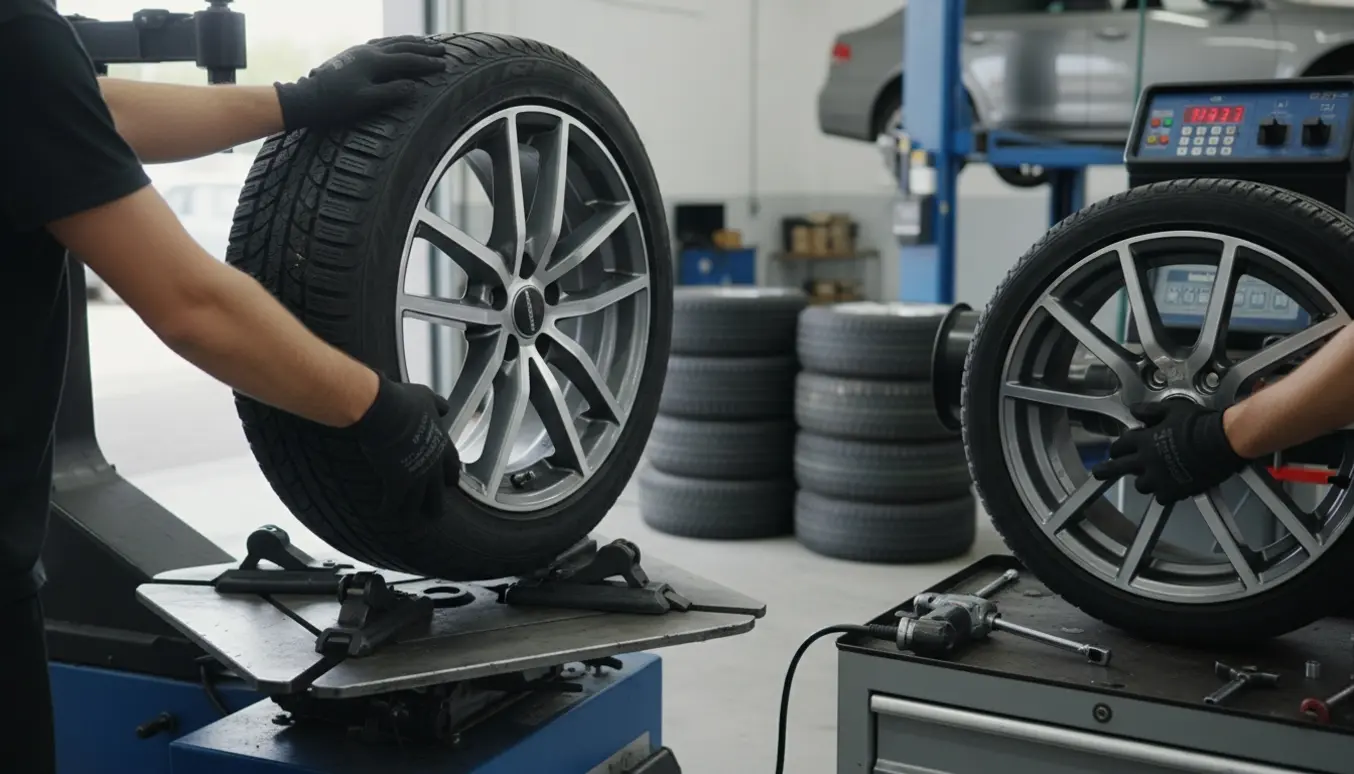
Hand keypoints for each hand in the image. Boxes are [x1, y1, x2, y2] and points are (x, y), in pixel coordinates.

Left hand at [274, 36, 445, 131]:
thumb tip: (414, 86)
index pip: (408, 61)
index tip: (445, 65)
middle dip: (424, 48)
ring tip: (424, 43)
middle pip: (402, 46)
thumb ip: (391, 93)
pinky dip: (392, 43)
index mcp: (375, 63)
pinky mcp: (351, 55)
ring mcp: (359, 52)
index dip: (428, 64)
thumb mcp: (366, 102)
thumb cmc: (336, 104)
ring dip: (409, 42)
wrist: (307, 98)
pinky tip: (392, 45)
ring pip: (390, 42)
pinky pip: (378, 44)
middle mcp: (368, 52)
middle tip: (442, 50)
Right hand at [351, 373, 459, 519]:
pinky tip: (382, 512)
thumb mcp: (426, 397)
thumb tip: (445, 407)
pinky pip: (393, 504)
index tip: (451, 483)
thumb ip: (437, 404)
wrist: (385, 412)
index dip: (452, 476)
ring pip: (418, 504)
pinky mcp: (397, 484)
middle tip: (435, 513)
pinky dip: (387, 509)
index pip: (453, 466)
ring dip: (412, 513)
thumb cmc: (404, 401)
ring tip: (408, 520)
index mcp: (442, 445)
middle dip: (436, 504)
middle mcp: (433, 465)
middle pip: (439, 492)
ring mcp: (416, 477)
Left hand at [1090, 400, 1248, 503]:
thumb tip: (1134, 410)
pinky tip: (1169, 488)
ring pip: (1140, 485)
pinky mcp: (1175, 491)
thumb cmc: (1199, 423)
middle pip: (1118, 467)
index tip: (1117, 450)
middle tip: (1098, 472)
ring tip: (1150, 477)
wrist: (1222, 441)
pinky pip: (1162, 497)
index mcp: (1144, 440)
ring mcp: (1159, 478)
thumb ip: (1149, 411)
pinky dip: (1164, 493)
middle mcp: (1146, 460)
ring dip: (1143, 480)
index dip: (1117, 447)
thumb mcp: (1171, 409)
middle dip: (1105, 470)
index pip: (1120, 446)